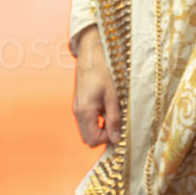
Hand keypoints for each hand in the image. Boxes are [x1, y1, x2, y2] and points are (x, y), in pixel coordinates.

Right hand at [71, 27, 121, 146]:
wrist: (91, 54)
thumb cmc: (103, 72)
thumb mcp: (112, 96)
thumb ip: (113, 119)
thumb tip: (116, 139)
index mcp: (85, 111)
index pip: (93, 140)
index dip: (107, 139)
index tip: (118, 128)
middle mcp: (78, 112)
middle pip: (88, 139)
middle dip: (102, 136)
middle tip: (115, 123)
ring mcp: (77, 108)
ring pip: (86, 130)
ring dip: (99, 128)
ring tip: (111, 114)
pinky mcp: (79, 103)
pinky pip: (86, 121)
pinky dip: (96, 121)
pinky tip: (105, 108)